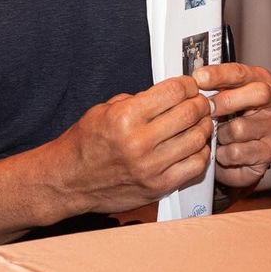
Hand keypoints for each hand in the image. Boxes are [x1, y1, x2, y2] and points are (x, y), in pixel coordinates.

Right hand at [55, 76, 213, 212]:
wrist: (66, 182)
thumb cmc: (84, 145)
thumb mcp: (105, 110)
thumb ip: (140, 100)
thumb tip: (173, 92)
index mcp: (126, 117)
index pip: (175, 92)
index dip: (188, 85)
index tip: (190, 85)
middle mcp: (139, 142)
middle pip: (190, 113)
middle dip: (200, 103)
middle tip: (200, 102)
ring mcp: (150, 167)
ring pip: (198, 139)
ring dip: (204, 126)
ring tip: (199, 122)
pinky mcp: (158, 186)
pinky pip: (195, 165)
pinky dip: (201, 152)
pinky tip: (194, 146)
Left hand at [192, 63, 270, 189]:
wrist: (241, 158)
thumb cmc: (229, 121)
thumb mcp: (223, 98)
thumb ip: (214, 87)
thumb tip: (193, 80)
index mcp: (262, 81)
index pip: (243, 73)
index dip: (220, 74)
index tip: (199, 77)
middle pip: (258, 94)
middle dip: (226, 101)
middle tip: (206, 108)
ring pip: (240, 128)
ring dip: (220, 133)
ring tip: (216, 136)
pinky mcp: (269, 152)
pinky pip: (237, 152)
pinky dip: (222, 153)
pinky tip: (222, 150)